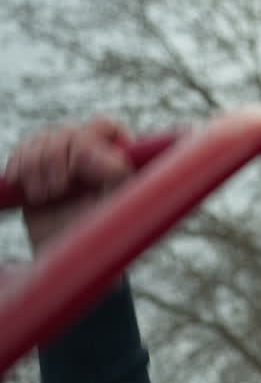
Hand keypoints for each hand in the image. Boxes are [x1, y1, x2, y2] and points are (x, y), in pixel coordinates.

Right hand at [3, 117, 134, 252]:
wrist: (67, 255)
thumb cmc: (99, 234)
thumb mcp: (114, 206)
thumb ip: (114, 174)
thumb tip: (101, 153)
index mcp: (119, 157)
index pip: (106, 127)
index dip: (88, 143)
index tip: (79, 170)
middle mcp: (94, 152)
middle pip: (70, 132)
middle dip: (56, 157)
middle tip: (57, 190)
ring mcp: (66, 157)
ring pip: (45, 137)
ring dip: (37, 163)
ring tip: (43, 195)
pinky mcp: (40, 166)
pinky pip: (25, 148)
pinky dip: (20, 164)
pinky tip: (23, 184)